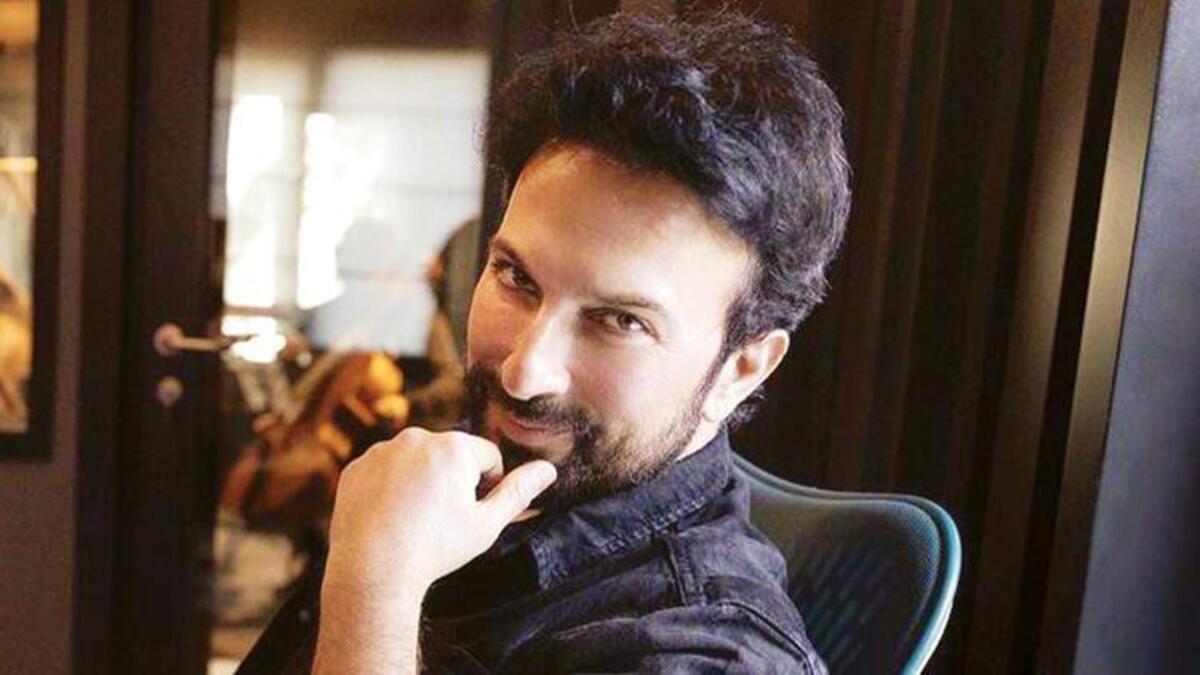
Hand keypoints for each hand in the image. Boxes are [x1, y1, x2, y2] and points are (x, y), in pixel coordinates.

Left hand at [323, 427, 557, 598]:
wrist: (373, 570)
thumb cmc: (435, 549)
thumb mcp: (486, 524)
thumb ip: (518, 492)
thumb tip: (548, 469)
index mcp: (453, 447)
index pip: (487, 458)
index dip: (486, 488)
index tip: (469, 514)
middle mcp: (417, 437)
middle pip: (451, 455)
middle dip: (452, 480)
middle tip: (440, 520)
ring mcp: (382, 450)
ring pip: (417, 460)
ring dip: (422, 480)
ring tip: (414, 520)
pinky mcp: (357, 466)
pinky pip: (385, 469)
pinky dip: (390, 487)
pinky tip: (390, 516)